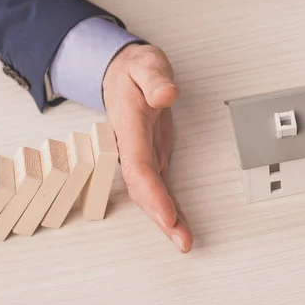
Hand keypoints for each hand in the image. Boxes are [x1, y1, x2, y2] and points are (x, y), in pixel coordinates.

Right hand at [103, 43, 192, 252]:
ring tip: (184, 241)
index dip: (151, 191)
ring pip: (148, 192)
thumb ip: (156, 79)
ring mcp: (140, 153)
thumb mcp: (147, 64)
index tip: (166, 214)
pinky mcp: (150, 156)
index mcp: (129, 125)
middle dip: (161, 216)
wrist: (121, 73)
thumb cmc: (134, 71)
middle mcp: (130, 145)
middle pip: (142, 187)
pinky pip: (157, 186)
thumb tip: (166, 95)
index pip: (138, 163)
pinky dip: (168, 207)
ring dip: (165, 218)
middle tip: (182, 240)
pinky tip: (178, 224)